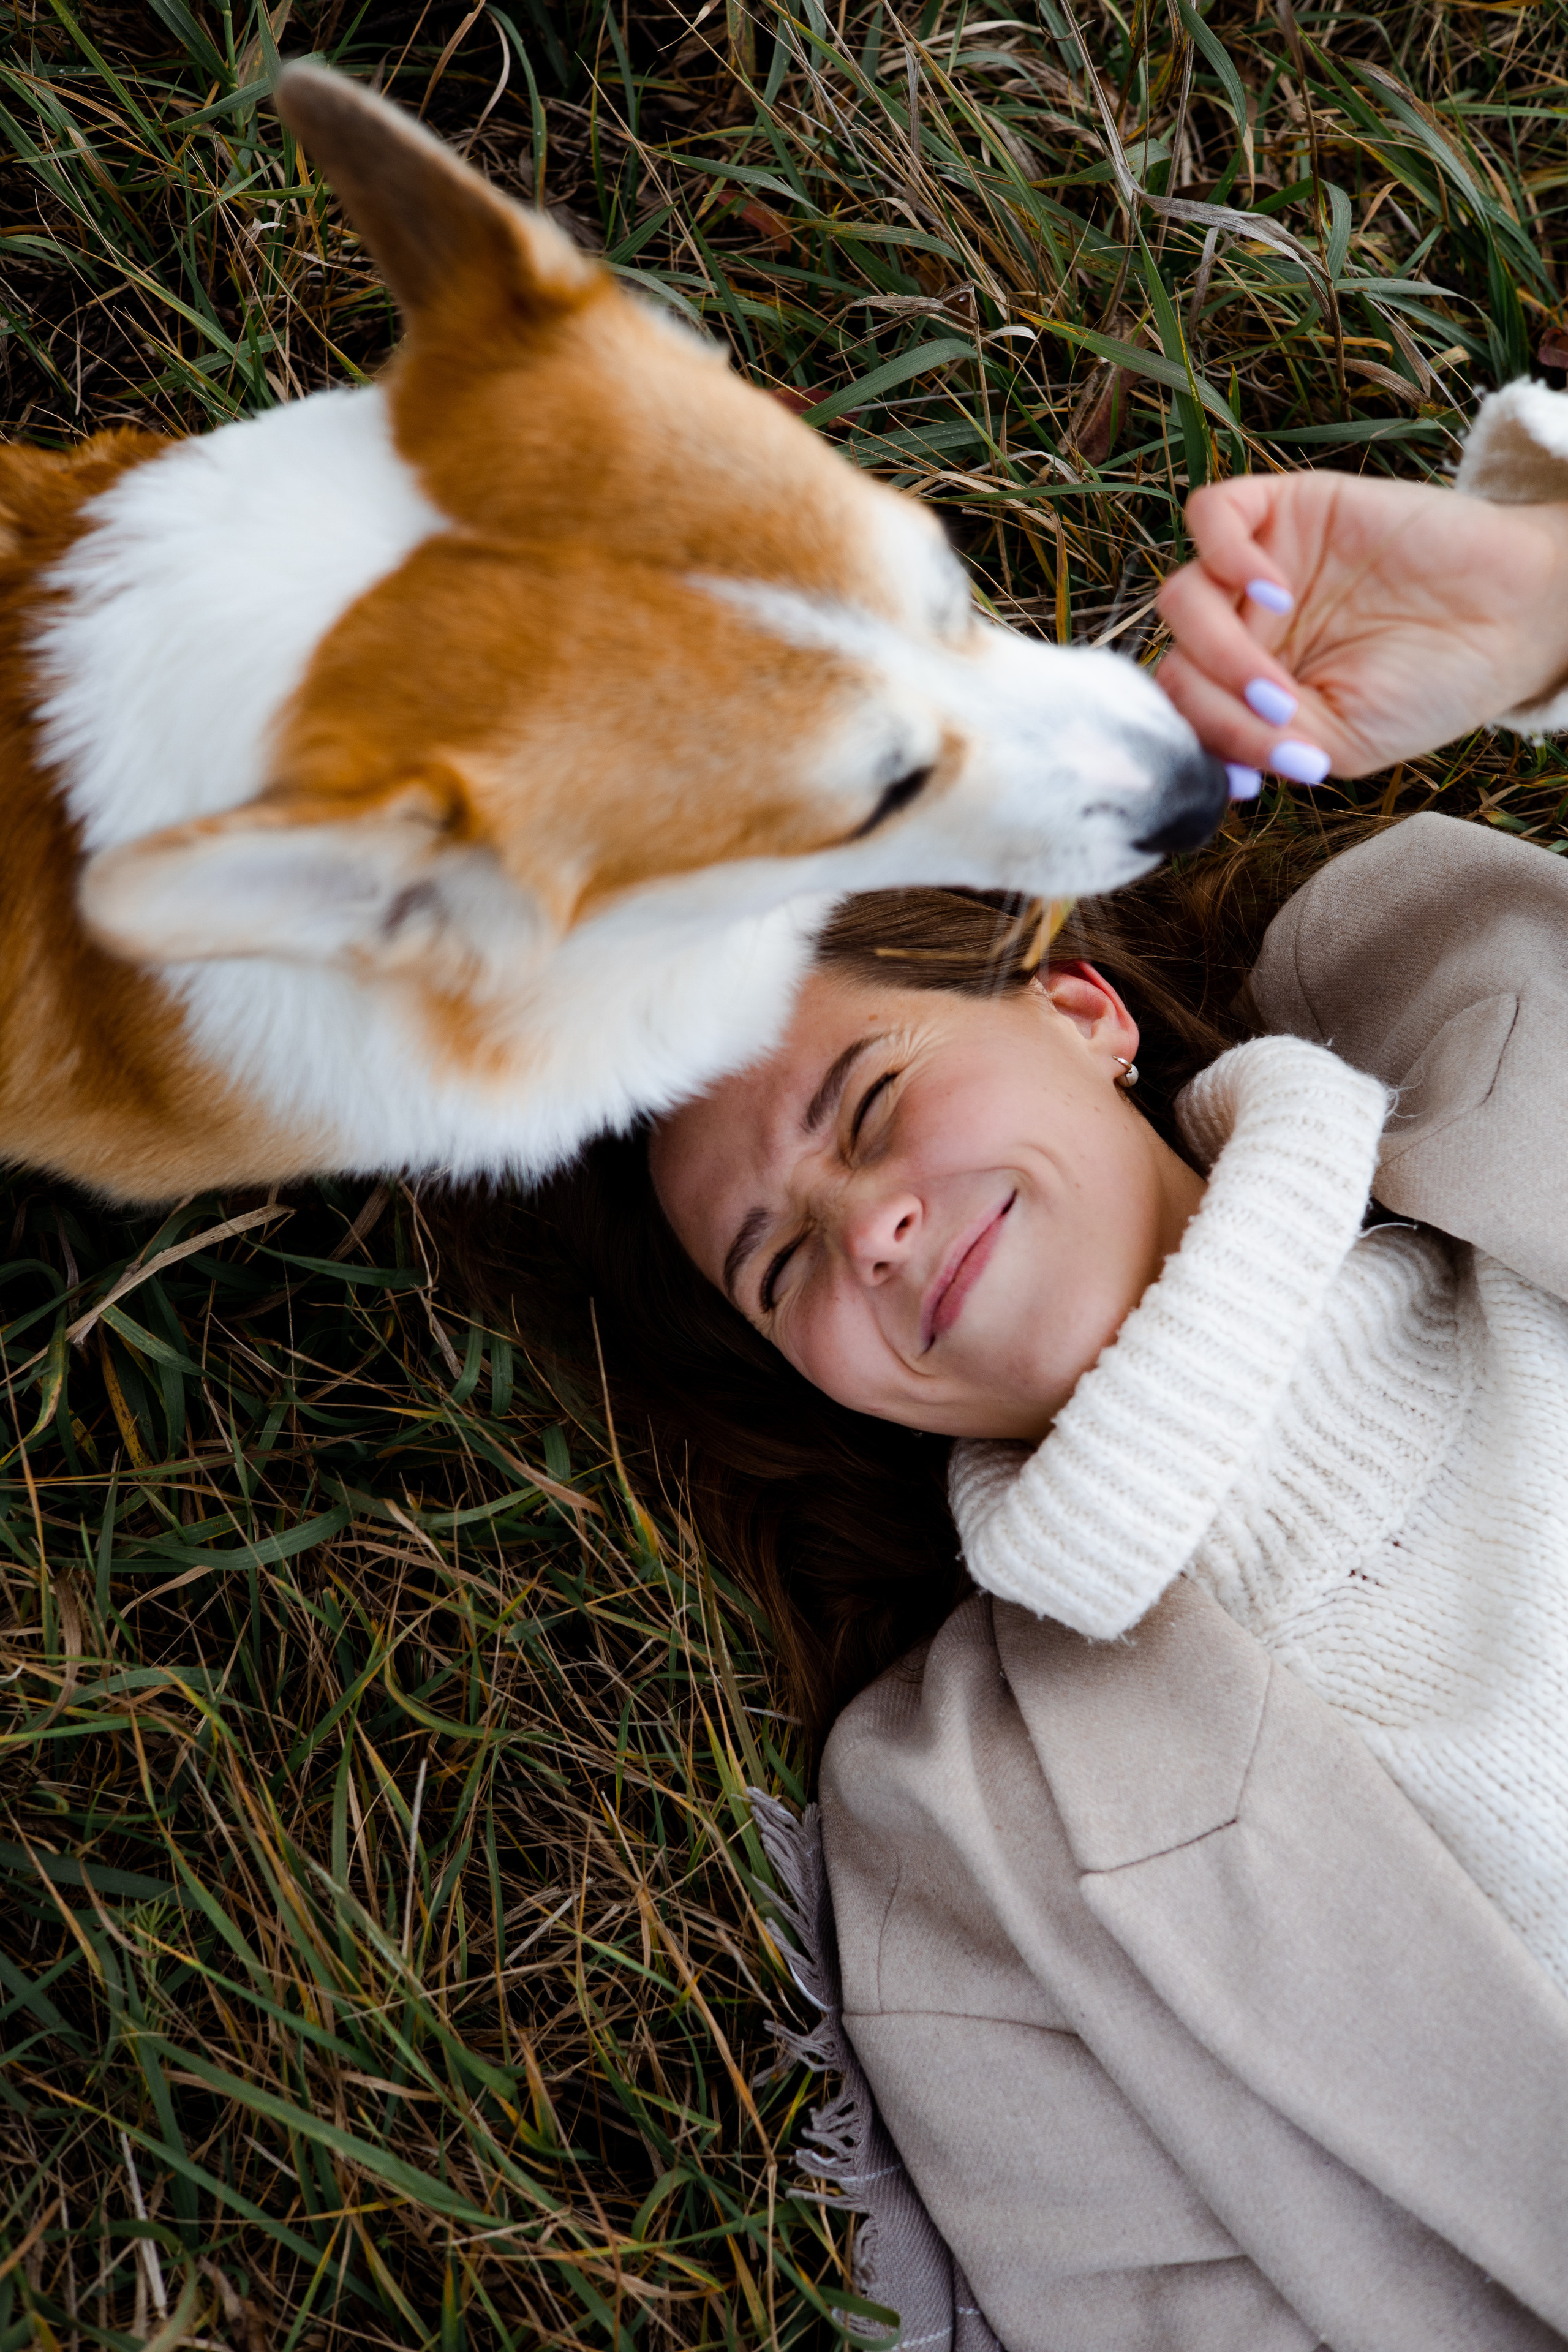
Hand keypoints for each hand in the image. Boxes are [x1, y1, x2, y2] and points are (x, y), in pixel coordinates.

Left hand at [1156, 471, 1567, 782]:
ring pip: (1180, 598)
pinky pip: (1211, 514)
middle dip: (1216, 703)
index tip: (1252, 776)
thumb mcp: (1342, 741)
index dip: (1201, 742)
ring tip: (1280, 680)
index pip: (1183, 709)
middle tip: (1281, 716)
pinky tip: (1271, 591)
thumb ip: (1270, 745)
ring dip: (1218, 651)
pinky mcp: (1285, 508)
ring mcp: (1258, 566)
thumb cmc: (1432, 685)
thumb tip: (1215, 763)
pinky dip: (1223, 555)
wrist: (1513, 618)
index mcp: (1246, 685)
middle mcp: (1243, 626)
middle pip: (1174, 659)